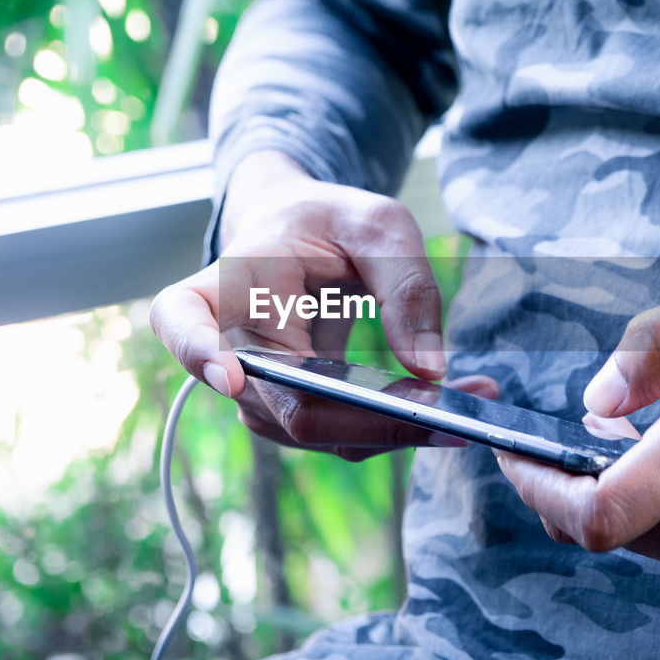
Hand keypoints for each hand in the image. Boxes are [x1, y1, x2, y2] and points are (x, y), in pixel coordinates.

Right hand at [150, 151, 453, 456]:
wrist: (300, 237)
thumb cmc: (330, 222)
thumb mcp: (379, 224)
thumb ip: (406, 286)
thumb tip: (428, 370)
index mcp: (230, 281)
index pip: (182, 320)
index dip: (198, 351)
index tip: (230, 377)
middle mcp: (229, 348)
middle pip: (291, 407)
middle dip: (378, 418)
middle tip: (455, 404)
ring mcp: (257, 393)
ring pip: (322, 435)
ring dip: (399, 427)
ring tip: (476, 397)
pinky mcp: (291, 416)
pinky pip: (342, 437)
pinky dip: (399, 426)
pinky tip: (454, 404)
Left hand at [497, 279, 659, 593]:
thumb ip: (656, 344)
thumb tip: (592, 397)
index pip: (594, 514)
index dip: (534, 490)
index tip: (513, 455)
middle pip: (602, 529)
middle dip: (567, 482)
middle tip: (574, 432)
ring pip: (636, 542)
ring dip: (614, 497)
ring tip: (637, 440)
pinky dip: (656, 513)